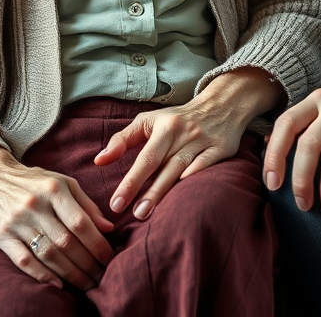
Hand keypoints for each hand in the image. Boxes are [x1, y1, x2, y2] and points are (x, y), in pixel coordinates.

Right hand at [0, 146, 114, 290]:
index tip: (109, 258)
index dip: (97, 244)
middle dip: (87, 263)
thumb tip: (108, 227)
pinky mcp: (2, 237)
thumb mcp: (64, 183)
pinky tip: (58, 285)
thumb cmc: (36, 182)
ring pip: (48, 254)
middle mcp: (35, 205)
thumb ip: (86, 204)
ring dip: (69, 273)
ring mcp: (17, 222)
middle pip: (66, 242)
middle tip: (100, 277)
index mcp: (54, 189)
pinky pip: (24, 260)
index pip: (80, 222)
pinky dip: (42, 275)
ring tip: (85, 284)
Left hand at [95, 68, 280, 218]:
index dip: (131, 181)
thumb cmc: (177, 118)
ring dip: (166, 192)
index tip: (116, 203)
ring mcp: (204, 141)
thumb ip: (123, 140)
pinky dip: (195, 179)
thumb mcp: (149, 121)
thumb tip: (99, 160)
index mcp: (166, 126)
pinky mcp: (221, 148)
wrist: (221, 104)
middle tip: (133, 215)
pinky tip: (183, 197)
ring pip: (183, 169)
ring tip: (148, 214)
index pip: (146, 157)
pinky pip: (207, 166)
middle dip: (149, 192)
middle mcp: (185, 133)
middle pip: (164, 165)